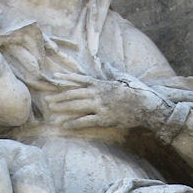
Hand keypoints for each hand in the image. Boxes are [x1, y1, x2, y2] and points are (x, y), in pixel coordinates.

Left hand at [43, 79, 161, 130]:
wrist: (145, 105)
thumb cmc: (133, 93)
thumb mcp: (120, 80)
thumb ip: (108, 75)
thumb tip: (102, 67)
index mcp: (101, 84)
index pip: (79, 79)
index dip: (66, 78)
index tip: (54, 78)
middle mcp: (98, 93)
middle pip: (74, 93)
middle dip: (59, 96)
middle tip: (46, 100)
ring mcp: (100, 106)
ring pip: (76, 106)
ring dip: (62, 108)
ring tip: (51, 110)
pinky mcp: (103, 118)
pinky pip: (85, 120)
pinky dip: (73, 123)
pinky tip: (64, 125)